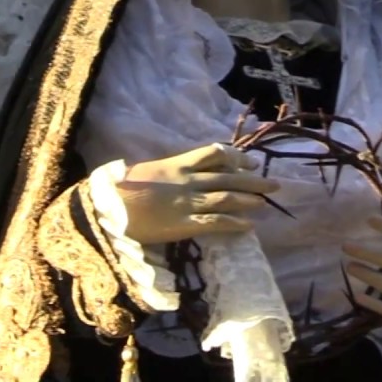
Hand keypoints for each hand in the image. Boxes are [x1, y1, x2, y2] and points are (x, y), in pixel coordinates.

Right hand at [116, 143, 279, 244]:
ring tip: (265, 203)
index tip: (250, 162)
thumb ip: (167, 170)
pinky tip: (249, 227)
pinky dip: (235, 223)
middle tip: (274, 184)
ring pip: (227, 197)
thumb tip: (178, 172)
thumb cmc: (119, 188)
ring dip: (249, 200)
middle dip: (253, 180)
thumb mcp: (146, 170)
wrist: (106, 207)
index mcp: (177, 163)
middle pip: (228, 176)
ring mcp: (188, 201)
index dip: (236, 157)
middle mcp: (188, 179)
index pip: (214, 154)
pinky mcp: (185, 223)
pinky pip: (216, 222)